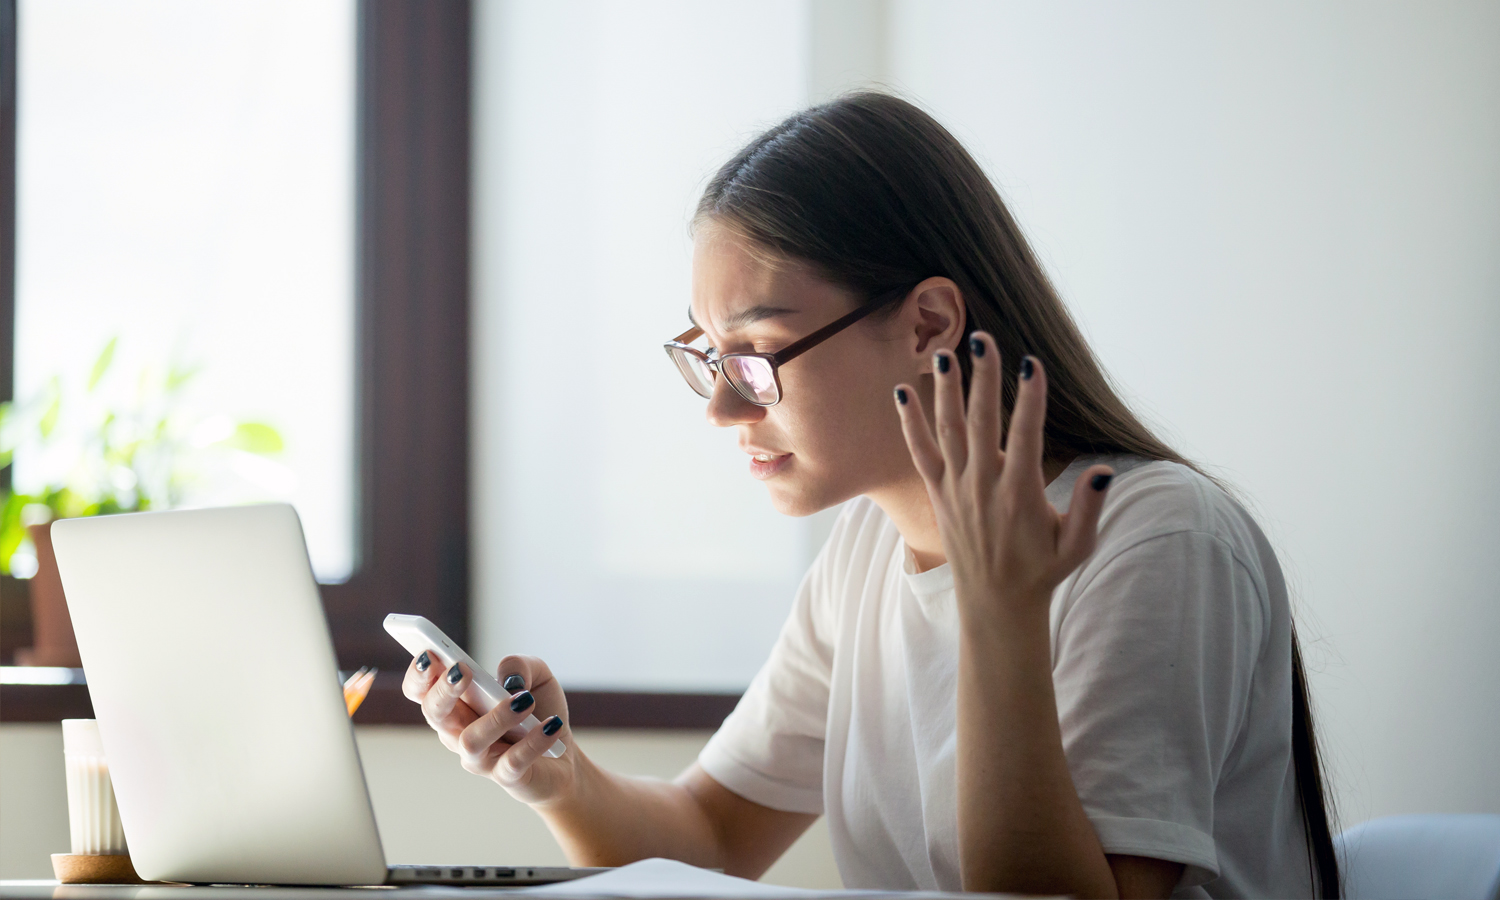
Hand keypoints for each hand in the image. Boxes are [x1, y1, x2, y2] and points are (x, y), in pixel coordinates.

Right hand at [402, 652, 576, 805]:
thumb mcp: (536, 676)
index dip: (419, 675)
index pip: (421, 690)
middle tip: (463, 670)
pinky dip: (533, 741)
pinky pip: (512, 761)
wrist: (563, 757)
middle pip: (434, 713)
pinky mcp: (506, 777)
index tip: (429, 654)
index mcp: (458, 703)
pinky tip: (551, 725)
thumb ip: (519, 665)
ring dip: (496, 717)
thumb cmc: (538, 711)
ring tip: (525, 700)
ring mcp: (480, 758)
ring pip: (470, 741)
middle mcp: (459, 732)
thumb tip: (508, 680)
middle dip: (443, 690)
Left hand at [893, 333, 1113, 616]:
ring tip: (942, 353)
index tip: (1032, 363)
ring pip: (949, 431)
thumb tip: (1103, 470)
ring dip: (945, 391)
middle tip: (983, 340)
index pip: (1027, 436)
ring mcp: (957, 489)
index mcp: (1021, 494)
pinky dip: (910, 423)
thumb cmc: (1043, 570)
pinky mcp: (939, 495)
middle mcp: (984, 486)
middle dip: (984, 379)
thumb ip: (1089, 507)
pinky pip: (920, 453)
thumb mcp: (1077, 544)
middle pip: (983, 423)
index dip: (1030, 399)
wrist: (996, 604)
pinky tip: (902, 392)